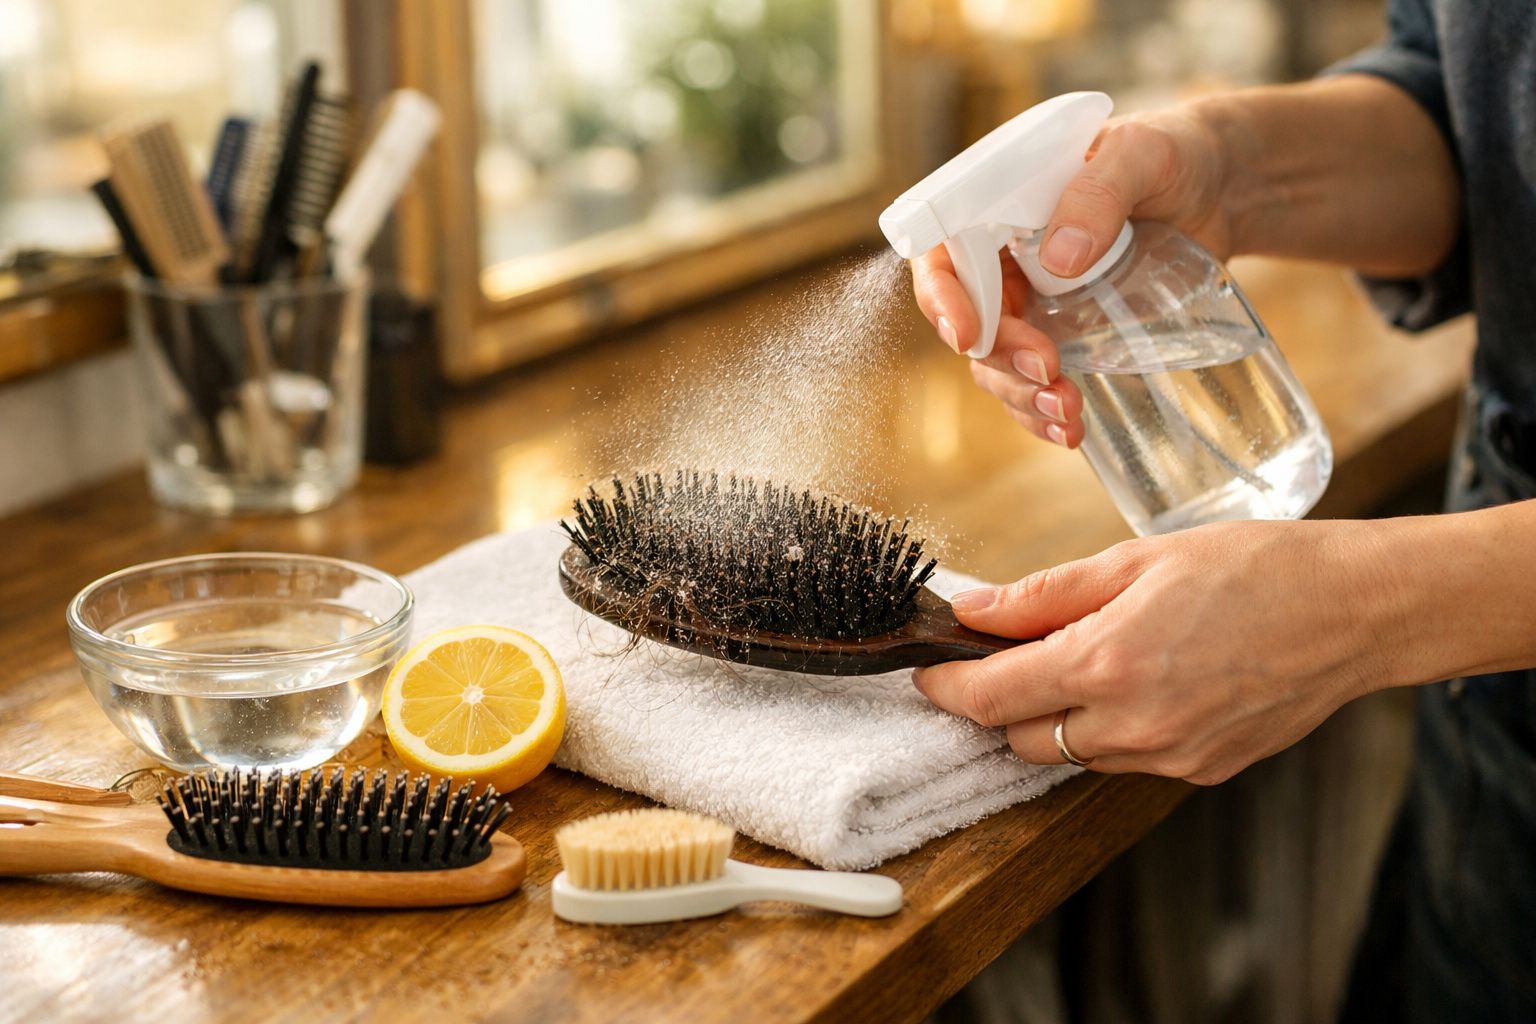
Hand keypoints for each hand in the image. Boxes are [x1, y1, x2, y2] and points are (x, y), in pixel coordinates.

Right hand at [909, 103, 1232, 447]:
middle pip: (972, 323)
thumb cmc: (1173, 153)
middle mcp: (1004, 259)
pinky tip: (1070, 431)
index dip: (945, 299)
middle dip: (1001, 359)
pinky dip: (1044, 413)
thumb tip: (1060, 257)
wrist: (1223, 189)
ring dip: (1022, 397)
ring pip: (999, 364)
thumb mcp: (1141, 153)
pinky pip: (1035, 383)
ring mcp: (1033, 302)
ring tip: (1068, 415)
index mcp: (999, 206)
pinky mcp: (1067, 335)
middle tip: (1047, 371)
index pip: (946, 256)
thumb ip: (1099, 192)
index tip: (970, 337)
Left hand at [912, 520, 1402, 784]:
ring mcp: (1171, 757)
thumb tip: (972, 609)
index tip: (930, 669)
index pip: (991, 697)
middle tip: (1007, 655)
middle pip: (1021, 738)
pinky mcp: (1202, 772)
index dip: (948, 685)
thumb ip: (1045, 595)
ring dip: (1055, 719)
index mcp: (1108, 663)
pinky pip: (1126, 762)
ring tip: (1082, 662)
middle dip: (999, 703)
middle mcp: (1134, 725)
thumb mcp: (1135, 561)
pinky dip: (1110, 731)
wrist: (1356, 611)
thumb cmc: (1254, 568)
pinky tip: (1138, 684)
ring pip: (1073, 756)